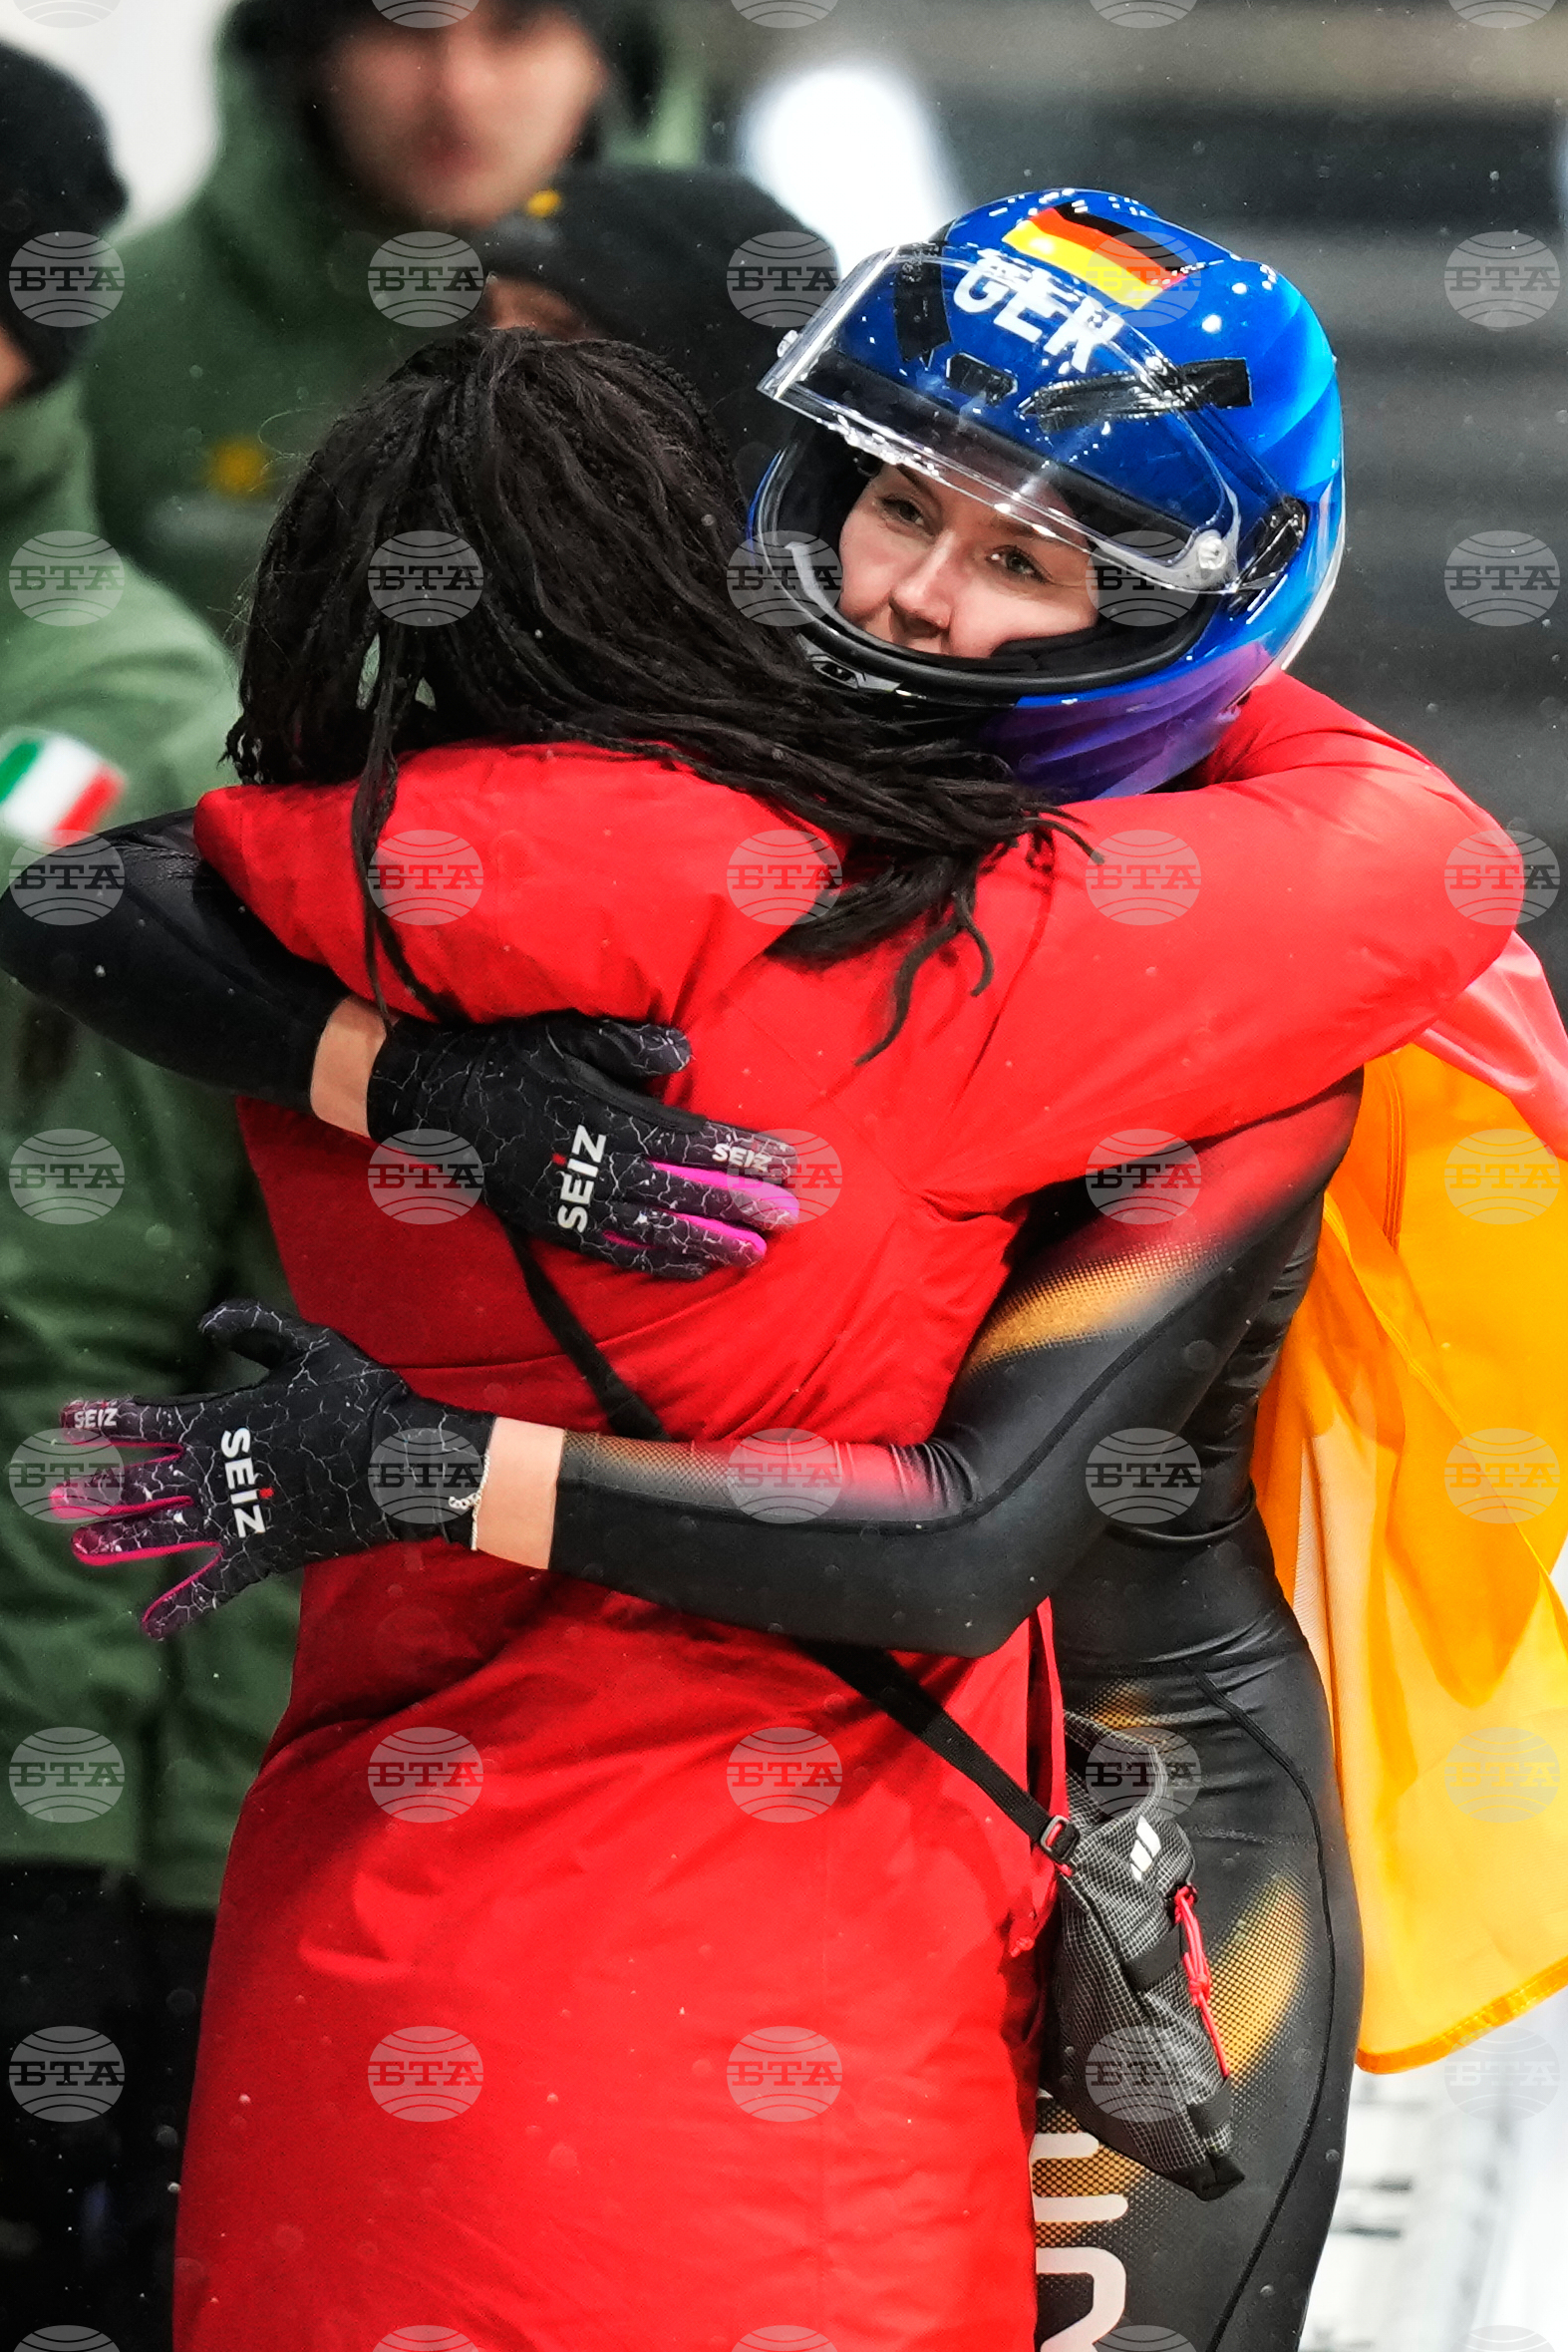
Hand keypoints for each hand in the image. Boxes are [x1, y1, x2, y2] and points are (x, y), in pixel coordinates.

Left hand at [54, 1301, 495, 1639]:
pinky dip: (183, 1606)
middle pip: (140, 1482)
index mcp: (221, 1419)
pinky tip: (152, 1625)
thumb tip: (205, 1321)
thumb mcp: (312, 1348)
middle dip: (96, 1486)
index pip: (146, 1420)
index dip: (105, 1418)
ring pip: (163, 1531)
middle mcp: (216, 1470)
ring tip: (83, 1545)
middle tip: (57, 1493)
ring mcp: (235, 1515)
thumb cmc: (362, 1398)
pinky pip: (214, 1585)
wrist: (403, 1462)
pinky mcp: (261, 1552)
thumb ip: (258, 1331)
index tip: (70, 1417)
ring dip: (120, 1538)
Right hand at [366, 1012, 798, 1280]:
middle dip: (738, 1203)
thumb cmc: (509, 1058)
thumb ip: (626, 1042)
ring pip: (654, 1228)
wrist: (435, 1101)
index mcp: (604, 1114)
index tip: (783, 1161)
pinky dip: (657, 1262)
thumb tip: (684, 1049)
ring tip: (755, 1252)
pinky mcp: (556, 1225)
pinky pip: (616, 1251)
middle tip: (788, 1214)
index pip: (689, 1139)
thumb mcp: (565, 1034)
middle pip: (681, 1189)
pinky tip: (693, 1269)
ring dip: (708, 1241)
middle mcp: (594, 1164)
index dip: (739, 1153)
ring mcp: (574, 1201)